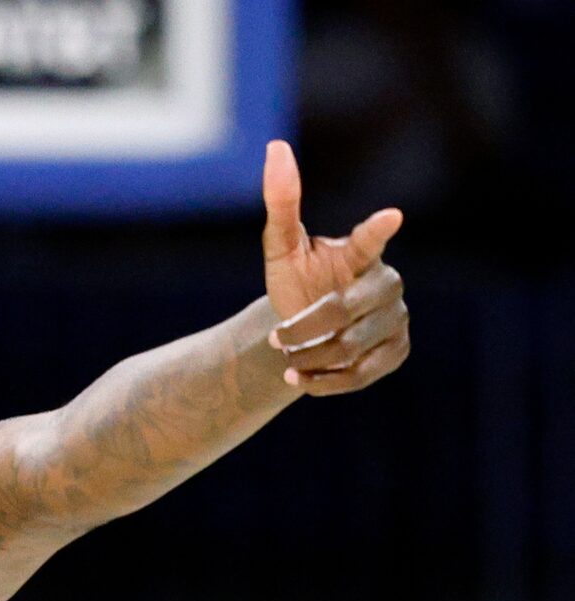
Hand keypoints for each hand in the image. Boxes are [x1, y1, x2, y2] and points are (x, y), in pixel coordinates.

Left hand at [261, 139, 409, 396]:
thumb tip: (275, 147)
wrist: (302, 336)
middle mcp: (386, 282)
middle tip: (278, 339)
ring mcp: (397, 317)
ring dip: (308, 357)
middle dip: (305, 328)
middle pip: (346, 310)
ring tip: (289, 359)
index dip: (376, 230)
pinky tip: (301, 379)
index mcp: (360, 253)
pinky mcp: (397, 351)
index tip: (390, 216)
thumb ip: (281, 204)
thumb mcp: (281, 250)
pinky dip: (324, 381)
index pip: (369, 240)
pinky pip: (361, 374)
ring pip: (351, 346)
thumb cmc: (296, 285)